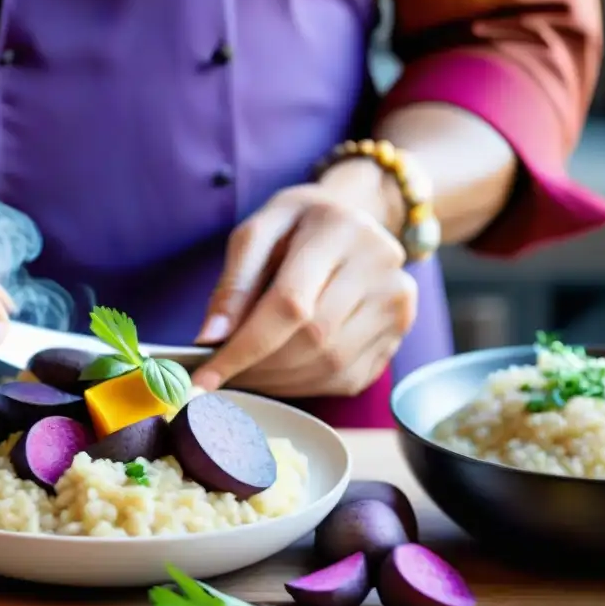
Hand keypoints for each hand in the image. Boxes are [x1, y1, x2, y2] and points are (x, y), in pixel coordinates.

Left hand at [191, 161, 418, 397]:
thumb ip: (232, 283)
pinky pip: (347, 377)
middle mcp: (380, 264)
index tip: (205, 378)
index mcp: (340, 229)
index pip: (290, 303)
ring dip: (279, 382)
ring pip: (330, 364)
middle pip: (312, 338)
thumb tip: (210, 338)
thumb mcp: (257, 233)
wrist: (352, 220)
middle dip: (259, 367)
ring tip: (248, 374)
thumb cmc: (296, 226)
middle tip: (224, 375)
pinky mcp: (399, 331)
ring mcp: (396, 301)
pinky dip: (305, 386)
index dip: (245, 346)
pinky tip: (280, 374)